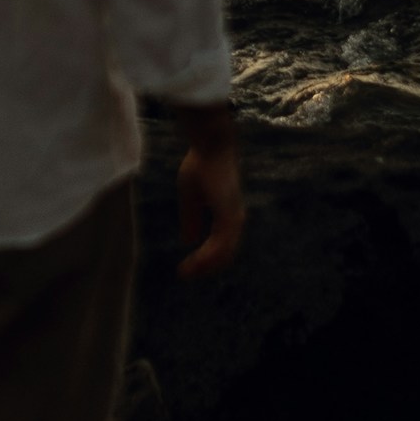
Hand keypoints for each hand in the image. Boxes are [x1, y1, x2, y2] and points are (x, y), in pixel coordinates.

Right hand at [175, 106, 243, 278]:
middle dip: (205, 267)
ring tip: (186, 272)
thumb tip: (189, 241)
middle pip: (224, 255)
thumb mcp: (190, 195)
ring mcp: (233, 218)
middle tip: (186, 275)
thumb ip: (191, 218)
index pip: (220, 246)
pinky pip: (220, 244)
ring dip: (205, 265)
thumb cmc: (201, 164)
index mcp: (227, 215)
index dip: (205, 258)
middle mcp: (234, 220)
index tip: (186, 267)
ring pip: (224, 253)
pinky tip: (194, 261)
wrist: (211, 145)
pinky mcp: (229, 215)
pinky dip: (208, 256)